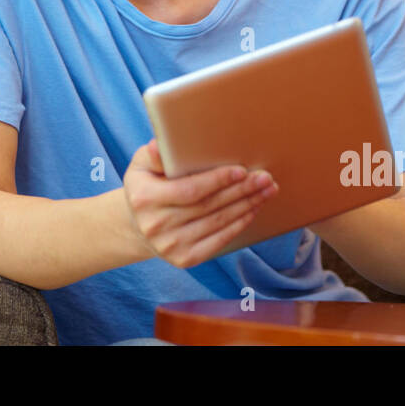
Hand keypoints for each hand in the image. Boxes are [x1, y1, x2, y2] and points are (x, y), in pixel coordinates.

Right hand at [122, 138, 278, 268]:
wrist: (138, 226)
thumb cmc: (147, 186)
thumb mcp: (143, 166)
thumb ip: (154, 156)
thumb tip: (157, 145)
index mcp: (144, 198)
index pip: (189, 190)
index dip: (218, 181)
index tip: (241, 170)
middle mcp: (156, 225)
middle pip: (208, 206)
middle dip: (241, 191)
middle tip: (265, 178)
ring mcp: (170, 246)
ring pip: (218, 222)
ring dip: (247, 206)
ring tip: (266, 191)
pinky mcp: (184, 259)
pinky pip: (219, 240)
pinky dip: (239, 224)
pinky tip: (252, 210)